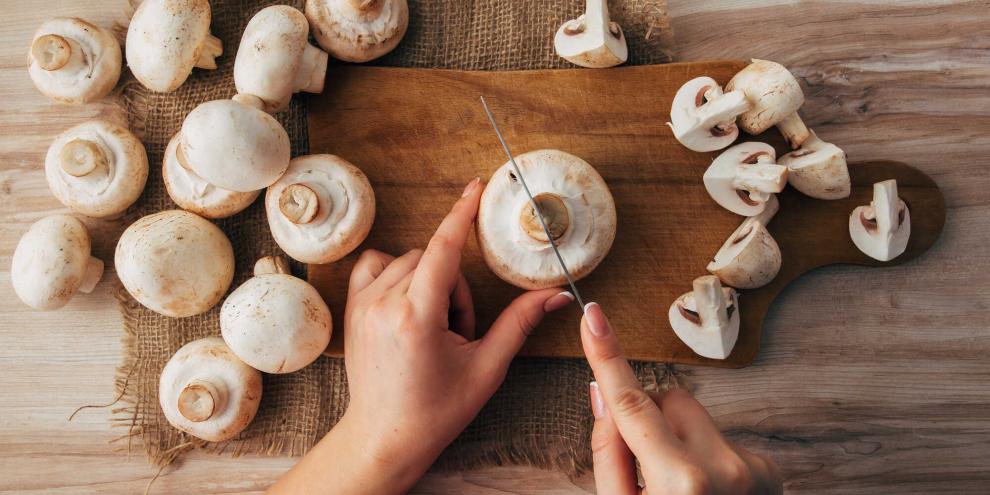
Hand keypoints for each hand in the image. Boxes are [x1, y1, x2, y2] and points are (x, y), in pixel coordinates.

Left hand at [269, 178, 573, 494]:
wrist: (384, 437)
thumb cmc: (435, 410)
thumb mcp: (486, 368)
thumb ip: (520, 323)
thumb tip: (556, 294)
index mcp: (416, 318)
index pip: (442, 249)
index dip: (462, 214)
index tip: (476, 187)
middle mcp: (382, 305)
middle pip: (432, 258)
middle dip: (455, 287)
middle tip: (459, 331)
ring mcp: (361, 305)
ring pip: (408, 261)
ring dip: (429, 283)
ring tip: (433, 327)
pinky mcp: (351, 308)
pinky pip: (376, 265)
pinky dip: (397, 274)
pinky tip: (408, 304)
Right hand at [582, 303, 781, 494]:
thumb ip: (609, 454)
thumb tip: (604, 397)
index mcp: (679, 482)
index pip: (632, 403)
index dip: (607, 356)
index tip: (594, 317)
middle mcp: (722, 467)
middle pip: (669, 401)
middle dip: (649, 420)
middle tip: (643, 467)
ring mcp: (751, 467)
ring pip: (696, 418)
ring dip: (680, 442)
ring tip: (681, 491)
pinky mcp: (768, 469)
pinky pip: (722, 439)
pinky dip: (707, 459)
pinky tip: (707, 494)